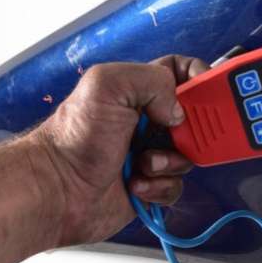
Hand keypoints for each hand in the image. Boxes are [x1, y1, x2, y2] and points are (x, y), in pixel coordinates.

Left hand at [30, 55, 208, 246]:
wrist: (56, 190)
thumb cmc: (73, 137)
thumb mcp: (108, 86)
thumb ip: (153, 81)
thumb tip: (179, 110)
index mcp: (138, 89)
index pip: (180, 71)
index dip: (197, 77)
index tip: (205, 91)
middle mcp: (147, 119)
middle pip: (193, 116)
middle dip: (191, 129)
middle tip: (174, 134)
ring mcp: (149, 152)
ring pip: (188, 154)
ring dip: (170, 161)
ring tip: (143, 163)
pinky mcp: (150, 184)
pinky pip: (176, 185)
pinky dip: (160, 186)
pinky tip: (136, 183)